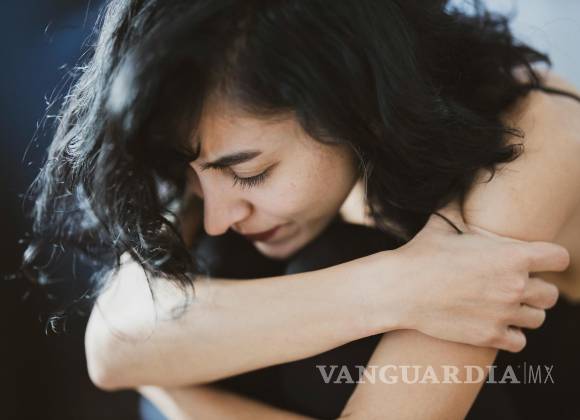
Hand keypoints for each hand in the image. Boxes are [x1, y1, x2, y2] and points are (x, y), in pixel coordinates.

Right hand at [387, 202, 568, 352]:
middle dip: (535, 289)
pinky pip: (519, 341)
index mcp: (512, 256)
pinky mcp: (490, 336)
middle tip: (513, 285)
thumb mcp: (442, 223)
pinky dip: (510, 334)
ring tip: (504, 305)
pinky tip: (495, 324)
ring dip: (524, 312)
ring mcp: (504, 314)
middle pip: (551, 294)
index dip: (550, 258)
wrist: (400, 289)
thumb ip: (459, 203)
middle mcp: (516, 286)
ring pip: (537, 318)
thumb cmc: (421, 253)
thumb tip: (459, 176)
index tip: (536, 261)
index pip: (559, 258)